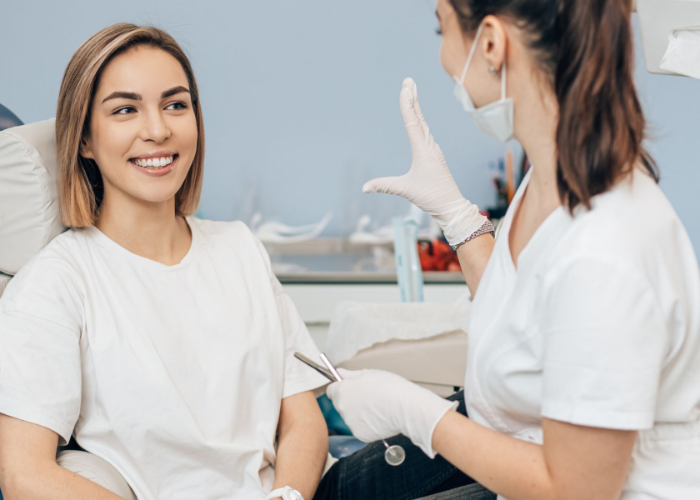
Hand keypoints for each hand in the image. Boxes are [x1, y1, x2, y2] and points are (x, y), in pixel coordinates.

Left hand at [326, 368, 456, 457]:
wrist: (406, 408)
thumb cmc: (389, 387)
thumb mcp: (369, 373)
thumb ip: (350, 375)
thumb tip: (339, 372)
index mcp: (342, 391)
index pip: (331, 390)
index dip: (341, 388)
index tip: (350, 388)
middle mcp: (342, 408)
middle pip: (341, 404)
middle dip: (351, 401)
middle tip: (368, 397)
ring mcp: (351, 423)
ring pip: (351, 417)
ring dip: (359, 413)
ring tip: (377, 408)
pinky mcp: (360, 435)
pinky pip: (360, 428)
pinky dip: (367, 425)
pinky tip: (379, 418)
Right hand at [363, 78, 486, 245]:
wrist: (451, 206)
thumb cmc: (431, 197)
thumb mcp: (406, 190)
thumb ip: (384, 186)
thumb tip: (364, 188)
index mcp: (423, 150)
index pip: (412, 123)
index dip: (407, 105)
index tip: (405, 89)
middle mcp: (429, 146)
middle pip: (419, 118)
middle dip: (413, 98)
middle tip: (408, 81)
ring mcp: (432, 150)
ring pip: (422, 124)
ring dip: (416, 107)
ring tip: (412, 92)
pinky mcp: (433, 155)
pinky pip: (424, 132)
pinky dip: (419, 120)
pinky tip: (418, 118)